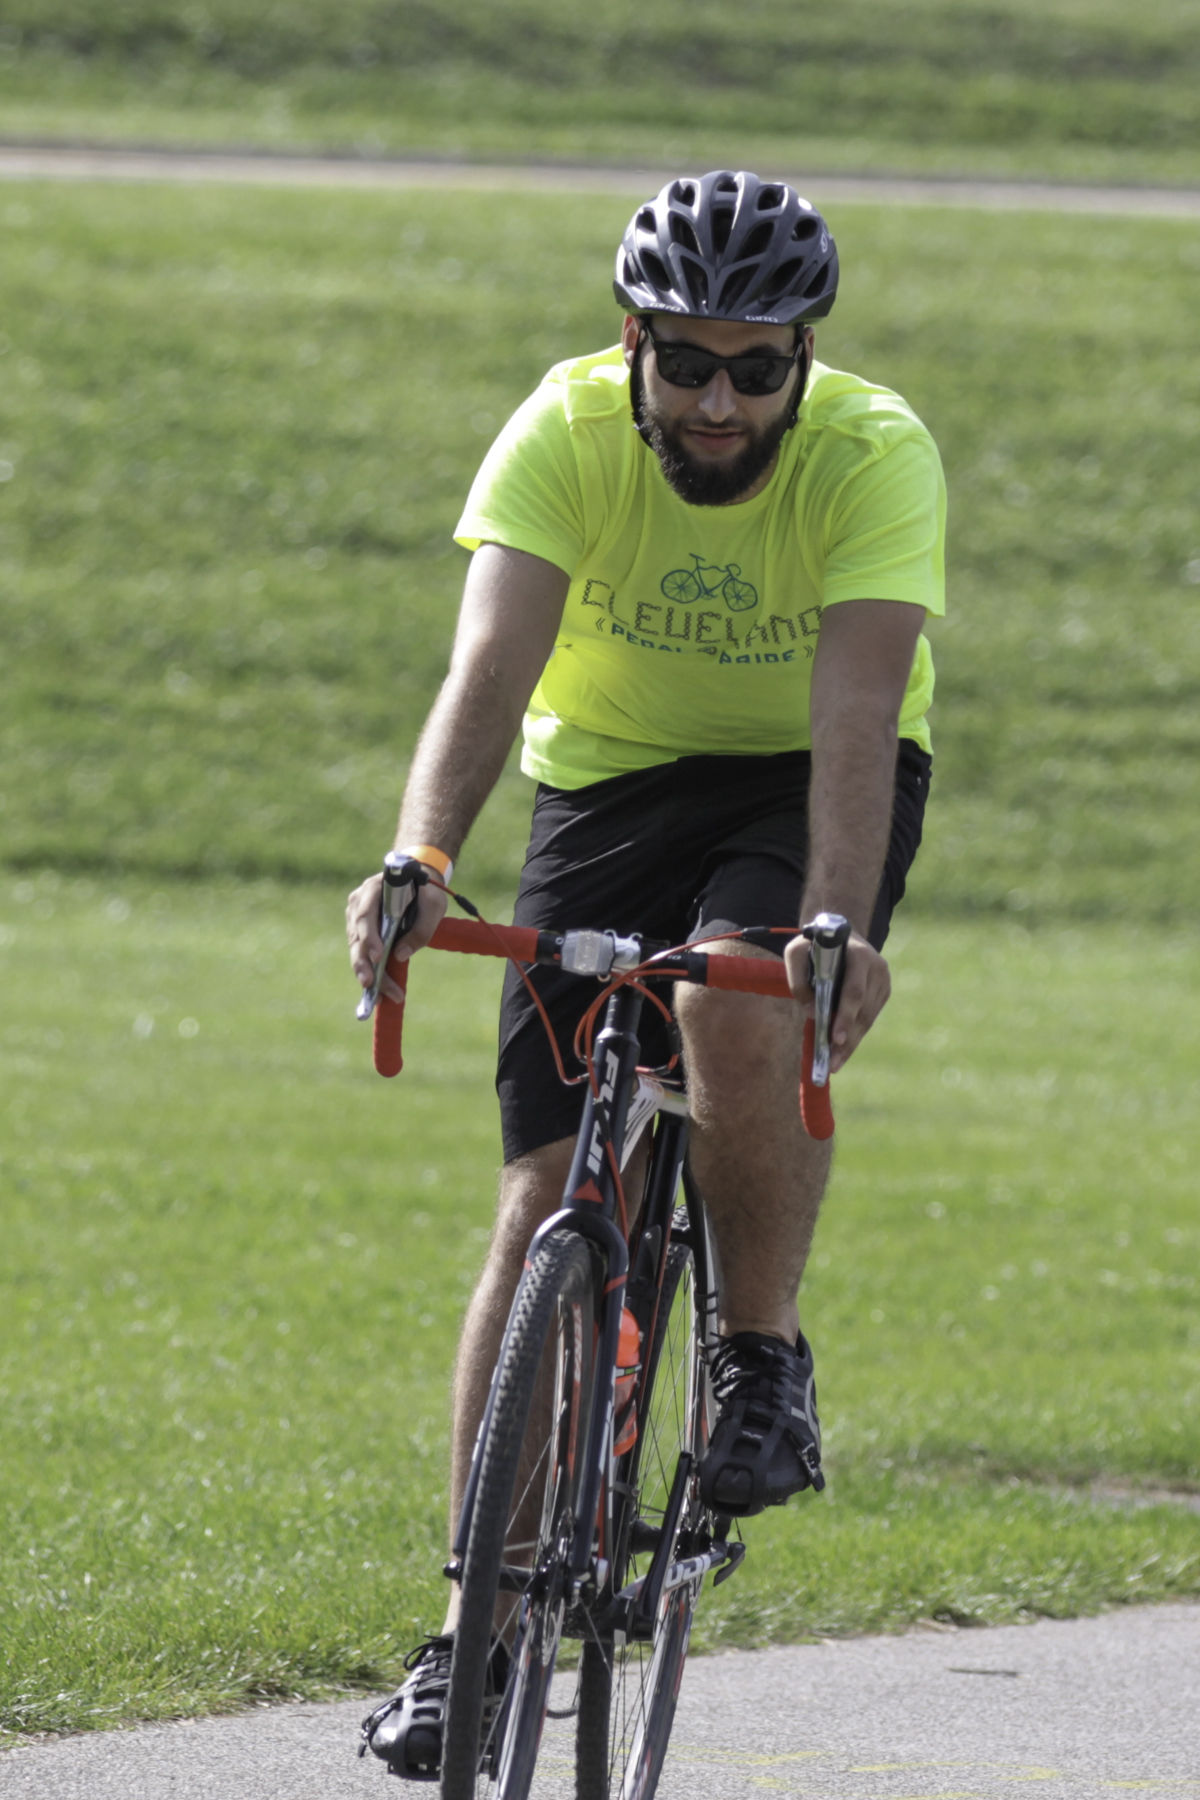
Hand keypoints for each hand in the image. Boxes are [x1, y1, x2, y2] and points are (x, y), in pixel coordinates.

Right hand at [345, 869, 449, 1000]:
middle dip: (363, 963)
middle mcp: (358, 903)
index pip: (366, 914)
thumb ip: (421, 928)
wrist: (419, 882)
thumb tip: (400, 956)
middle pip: (356, 936)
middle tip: (370, 984)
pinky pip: (362, 953)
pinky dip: (370, 971)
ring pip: (357, 949)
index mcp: (374, 889)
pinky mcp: (360, 931)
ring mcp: (356, 917)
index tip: (379, 957)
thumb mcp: (433, 906)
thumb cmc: (427, 892)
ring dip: (368, 973)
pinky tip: (378, 990)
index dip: (369, 936)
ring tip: (380, 995)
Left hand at [783, 930, 891, 1073]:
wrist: (840, 932)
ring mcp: (883, 980)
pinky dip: (856, 1034)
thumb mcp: (796, 952)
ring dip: (852, 1043)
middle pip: (863, 1011)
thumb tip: (811, 1012)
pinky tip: (843, 1050)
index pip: (854, 991)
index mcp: (859, 955)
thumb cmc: (814, 944)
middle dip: (848, 1039)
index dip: (846, 1017)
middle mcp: (877, 968)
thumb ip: (798, 980)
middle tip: (833, 1063)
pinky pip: (869, 1018)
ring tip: (835, 1063)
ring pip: (868, 1019)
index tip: (836, 1039)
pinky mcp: (883, 991)